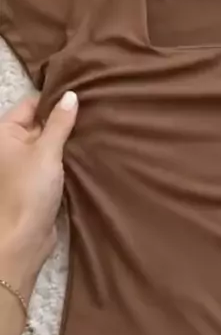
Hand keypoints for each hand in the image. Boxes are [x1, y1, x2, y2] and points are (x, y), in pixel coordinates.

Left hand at [0, 91, 77, 299]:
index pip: (31, 105)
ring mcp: (25, 165)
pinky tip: (90, 152)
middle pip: (41, 122)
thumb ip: (60, 122)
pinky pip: (55, 162)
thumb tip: (71, 95)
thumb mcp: (46, 151)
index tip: (82, 94)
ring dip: (69, 140)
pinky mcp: (38, 182)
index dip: (54, 99)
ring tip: (97, 129)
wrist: (23, 240)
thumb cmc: (28, 191)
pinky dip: (69, 158)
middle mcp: (12, 146)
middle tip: (96, 110)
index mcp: (4, 133)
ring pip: (51, 143)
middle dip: (65, 119)